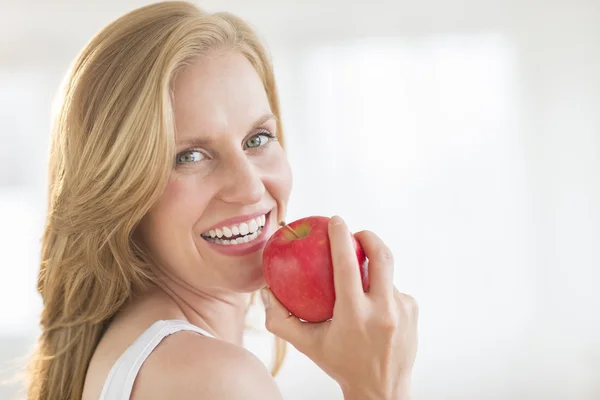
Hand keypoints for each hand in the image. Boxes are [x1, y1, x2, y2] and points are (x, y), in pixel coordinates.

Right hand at [262, 215, 417, 399]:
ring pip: (386, 276)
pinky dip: (382, 291)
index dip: (341, 236)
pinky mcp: (413, 312)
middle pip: (382, 255)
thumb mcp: (308, 345)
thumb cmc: (340, 364)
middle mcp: (383, 310)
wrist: (382, 391)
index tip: (336, 220)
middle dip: (369, 237)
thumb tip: (267, 293)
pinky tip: (374, 308)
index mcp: (355, 314)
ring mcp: (402, 310)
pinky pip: (395, 290)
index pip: (347, 264)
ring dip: (372, 273)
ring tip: (360, 285)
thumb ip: (281, 321)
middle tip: (357, 235)